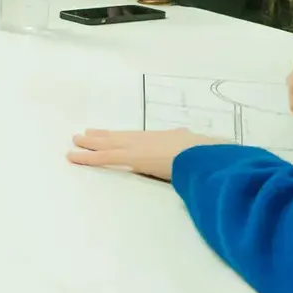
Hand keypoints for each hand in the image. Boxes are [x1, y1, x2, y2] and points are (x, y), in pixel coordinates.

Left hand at [66, 128, 219, 181]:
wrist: (207, 155)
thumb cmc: (213, 155)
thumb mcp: (211, 152)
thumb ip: (208, 153)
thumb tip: (221, 151)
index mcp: (168, 138)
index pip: (140, 137)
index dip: (126, 136)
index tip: (116, 134)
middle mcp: (150, 139)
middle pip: (120, 136)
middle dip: (103, 136)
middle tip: (85, 134)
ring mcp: (139, 146)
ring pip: (108, 144)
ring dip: (90, 144)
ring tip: (75, 142)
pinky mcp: (131, 157)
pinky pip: (103, 158)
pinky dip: (86, 158)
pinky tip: (71, 157)